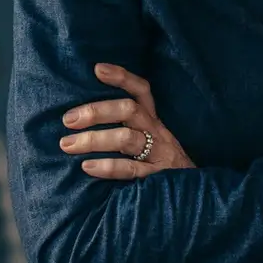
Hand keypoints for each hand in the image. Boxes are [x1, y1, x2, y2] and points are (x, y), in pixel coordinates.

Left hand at [60, 63, 194, 178]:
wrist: (194, 193)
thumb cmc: (159, 161)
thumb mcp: (148, 137)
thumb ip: (125, 125)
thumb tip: (83, 115)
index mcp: (152, 119)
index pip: (141, 90)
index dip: (121, 77)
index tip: (97, 69)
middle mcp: (157, 131)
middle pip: (129, 110)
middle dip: (96, 111)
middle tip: (68, 119)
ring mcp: (159, 153)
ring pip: (127, 138)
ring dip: (95, 139)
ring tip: (68, 144)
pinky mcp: (158, 177)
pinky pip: (131, 169)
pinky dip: (108, 167)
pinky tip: (87, 167)